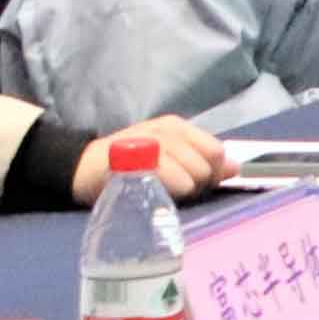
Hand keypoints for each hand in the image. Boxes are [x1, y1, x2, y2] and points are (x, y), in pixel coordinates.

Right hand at [72, 118, 223, 205]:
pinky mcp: (133, 159)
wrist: (83, 168)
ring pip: (191, 174)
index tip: (199, 184)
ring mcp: (149, 142)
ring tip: (166, 193)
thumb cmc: (130, 165)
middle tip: (180, 192)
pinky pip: (168, 177)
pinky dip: (170, 189)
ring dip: (185, 191)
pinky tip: (158, 192)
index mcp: (177, 127)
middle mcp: (166, 130)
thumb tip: (235, 169)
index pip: (215, 150)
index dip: (213, 172)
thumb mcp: (168, 157)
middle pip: (206, 164)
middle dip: (200, 184)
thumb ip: (200, 160)